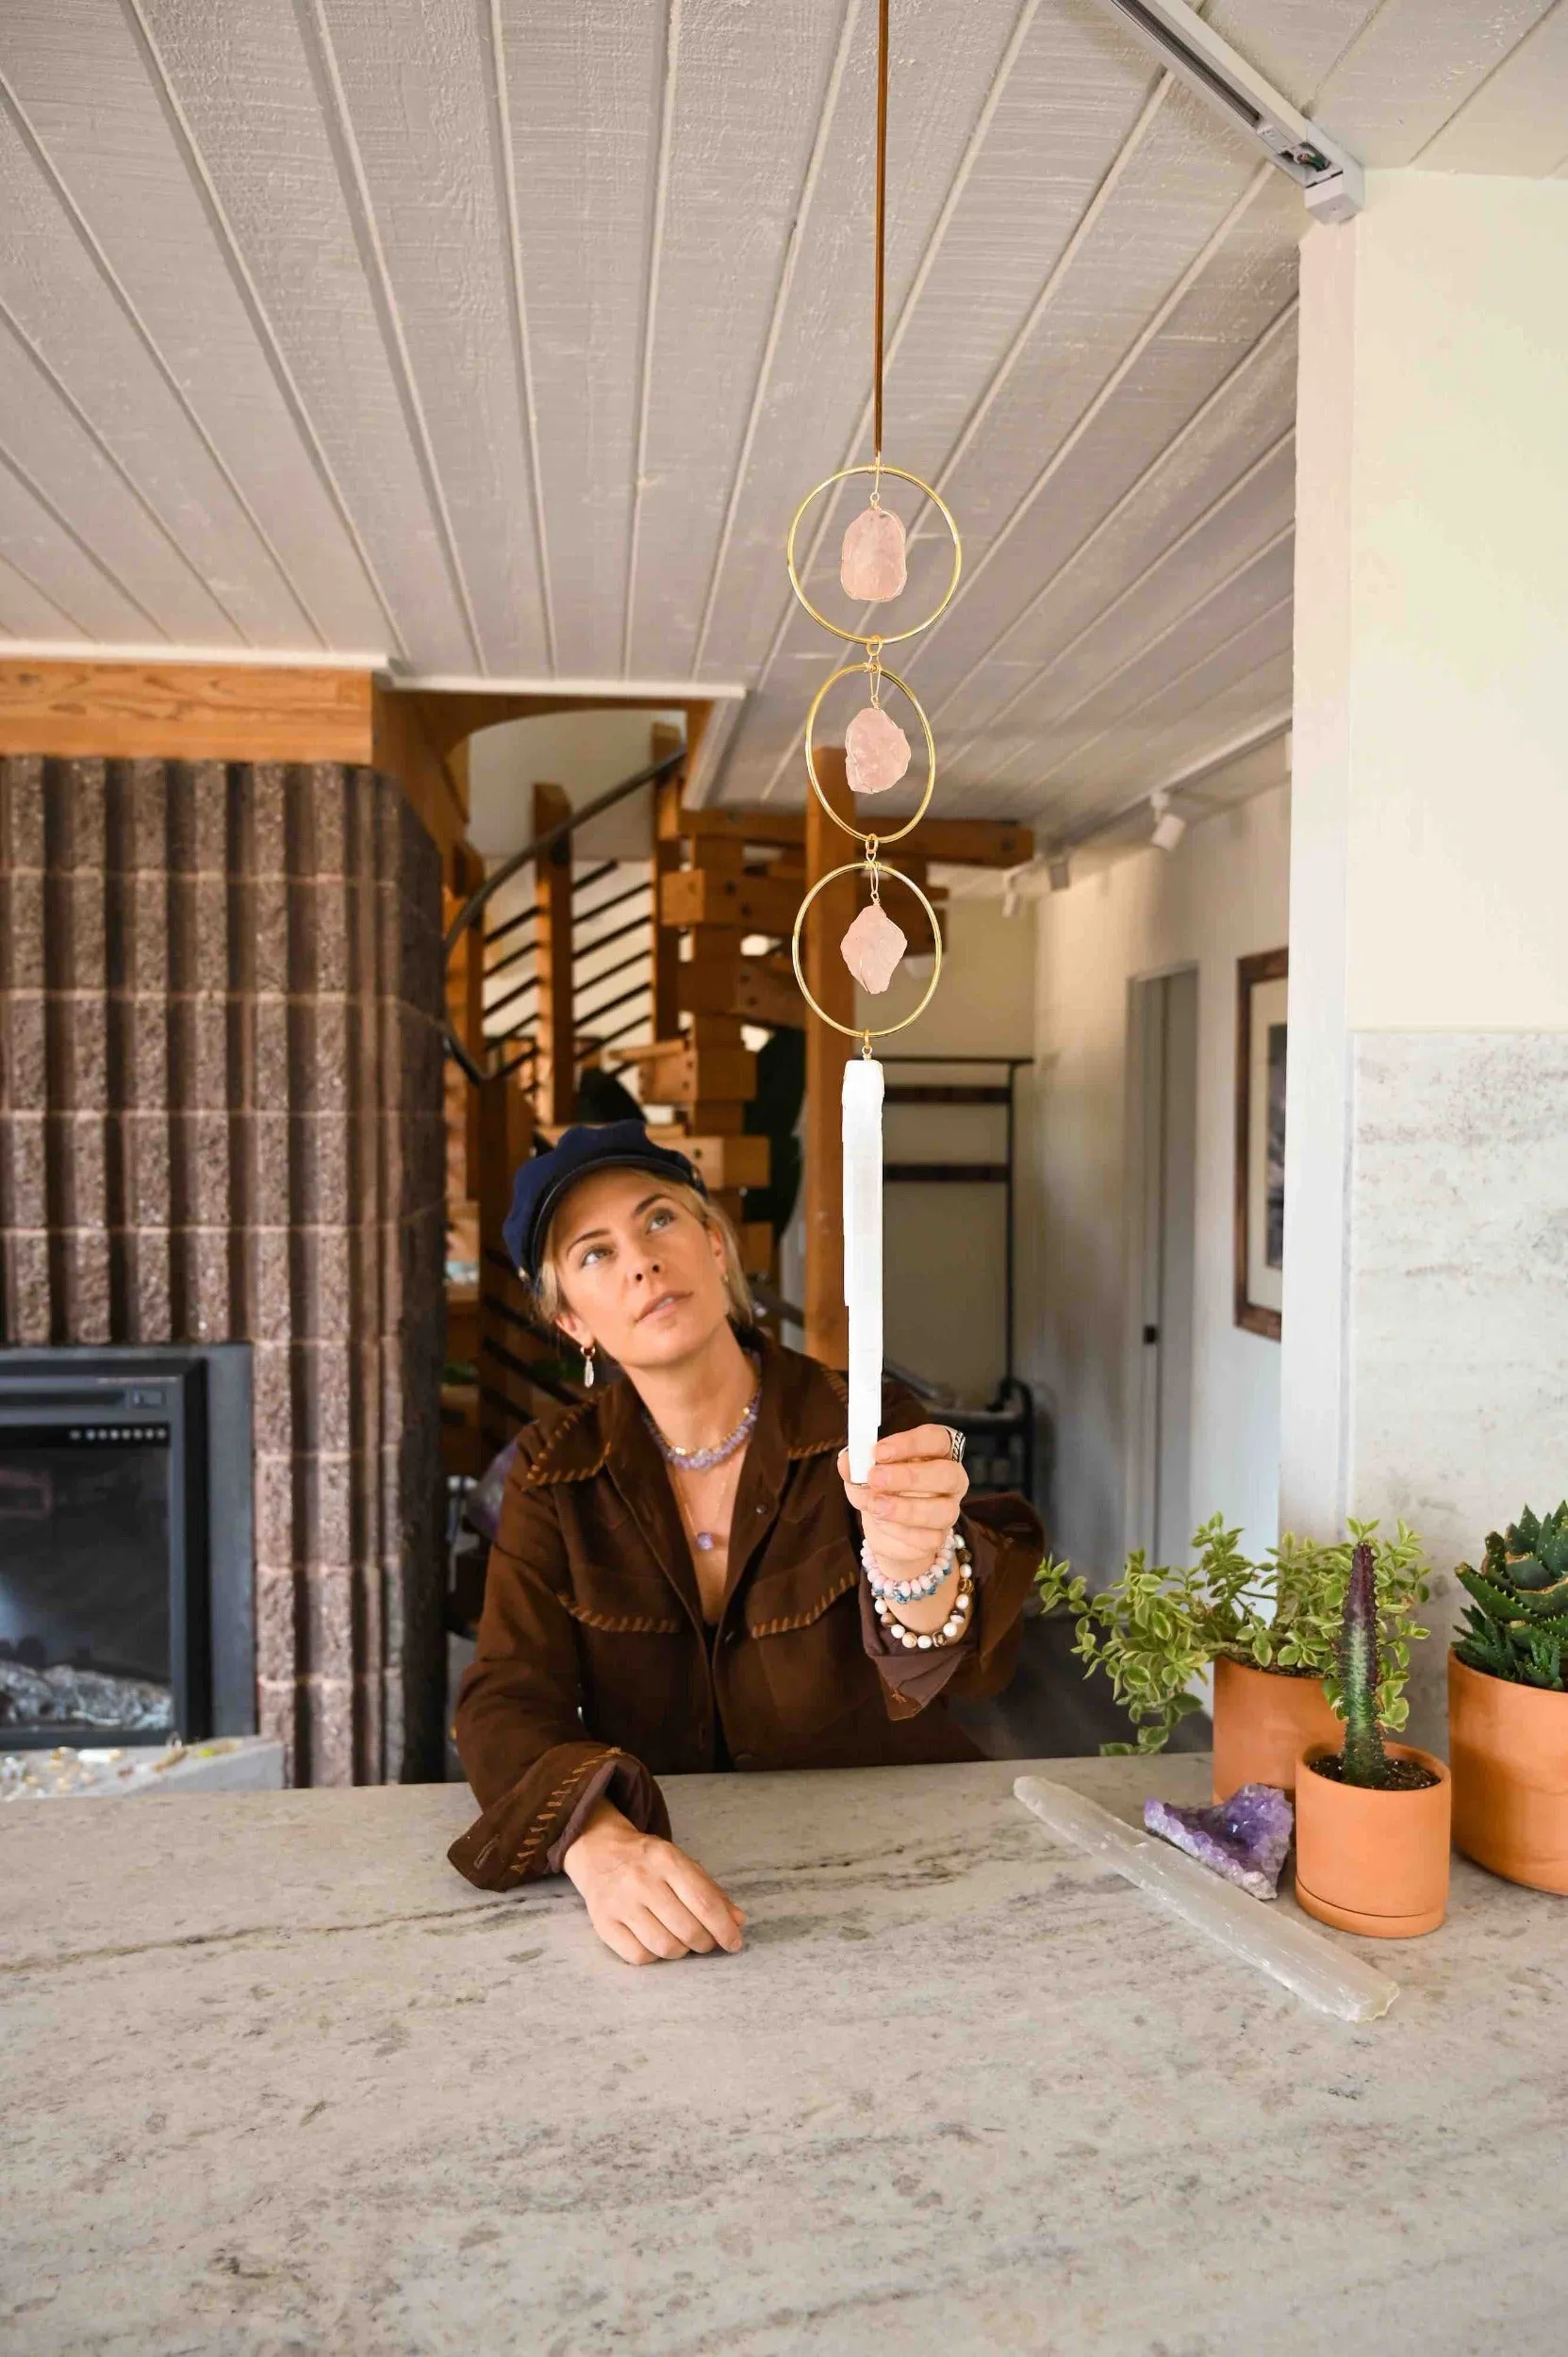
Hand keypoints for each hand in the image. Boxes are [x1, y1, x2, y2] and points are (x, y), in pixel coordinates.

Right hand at [562, 1797, 746, 1965]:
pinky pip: (638, 1956)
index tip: (734, 1943)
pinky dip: (655, 1957)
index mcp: (666, 1859)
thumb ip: (710, 1890)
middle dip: (705, 1943)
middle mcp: (641, 1880)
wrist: (599, 1850)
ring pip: (664, 1947)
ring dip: (681, 1952)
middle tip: (707, 1942)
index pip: (704, 1902)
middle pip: (686, 1928)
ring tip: (683, 1943)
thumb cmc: (648, 1860)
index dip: (724, 1928)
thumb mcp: (681, 1862)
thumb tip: (737, 1921)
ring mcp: (620, 1903)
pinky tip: (657, 1943)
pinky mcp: (603, 1923)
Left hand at [838, 1423, 968, 1579]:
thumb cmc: (880, 1490)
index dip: (911, 1443)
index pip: (937, 1439)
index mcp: (936, 1452)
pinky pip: (928, 1538)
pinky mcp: (938, 1538)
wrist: (884, 1530)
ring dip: (905, 1508)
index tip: (879, 1451)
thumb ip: (856, 1465)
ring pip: (943, 1510)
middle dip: (910, 1476)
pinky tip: (881, 1522)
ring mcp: (948, 1510)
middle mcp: (950, 1479)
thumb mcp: (863, 1474)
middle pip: (949, 1473)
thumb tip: (847, 1461)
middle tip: (875, 1478)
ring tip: (875, 1505)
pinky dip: (900, 1531)